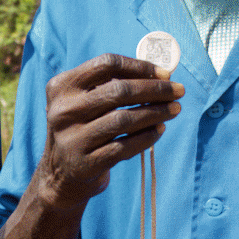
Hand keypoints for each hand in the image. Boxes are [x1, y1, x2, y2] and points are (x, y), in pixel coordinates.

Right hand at [33, 54, 184, 209]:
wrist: (60, 173)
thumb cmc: (82, 128)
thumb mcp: (83, 102)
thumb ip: (112, 85)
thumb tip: (161, 76)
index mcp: (62, 86)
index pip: (106, 64)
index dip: (140, 66)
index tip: (164, 74)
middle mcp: (63, 111)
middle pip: (118, 91)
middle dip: (155, 89)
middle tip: (178, 91)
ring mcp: (72, 139)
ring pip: (123, 120)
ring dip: (156, 113)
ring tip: (174, 109)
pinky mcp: (85, 164)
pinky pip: (124, 147)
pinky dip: (147, 137)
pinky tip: (160, 130)